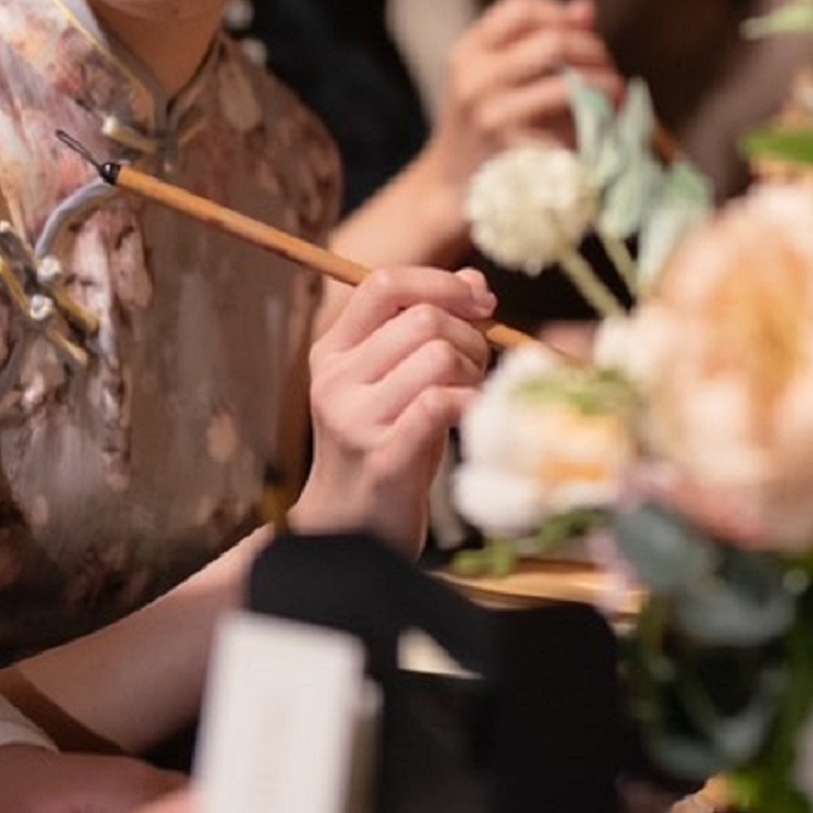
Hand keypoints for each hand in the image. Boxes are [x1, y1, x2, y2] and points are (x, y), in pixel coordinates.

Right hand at [297, 266, 494, 547]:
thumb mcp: (396, 380)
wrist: (350, 530)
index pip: (384, 283)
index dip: (441, 283)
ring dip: (474, 372)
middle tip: (477, 369)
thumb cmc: (383, 445)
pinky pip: (441, 404)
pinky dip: (470, 402)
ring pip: (440, 356)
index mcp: (331, 351)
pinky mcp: (383, 457)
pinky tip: (471, 416)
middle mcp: (335, 380)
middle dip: (470, 337)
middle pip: (424, 320)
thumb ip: (426, 327)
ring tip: (469, 396)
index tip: (481, 304)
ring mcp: (354, 420)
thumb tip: (474, 282)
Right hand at [434, 0, 616, 194]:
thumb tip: (586, 7)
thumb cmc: (484, 126)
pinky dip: (595, 124)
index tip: (582, 32)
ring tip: (617, 95)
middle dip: (594, 51)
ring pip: (567, 84)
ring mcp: (492, 115)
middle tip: (610, 68)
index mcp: (469, 51)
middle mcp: (475, 77)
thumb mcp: (496, 77)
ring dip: (605, 86)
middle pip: (553, 42)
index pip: (520, 8)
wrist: (452, 186)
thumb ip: (538, 40)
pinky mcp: (514, 151)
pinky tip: (601, 128)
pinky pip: (570, 127)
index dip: (560, 14)